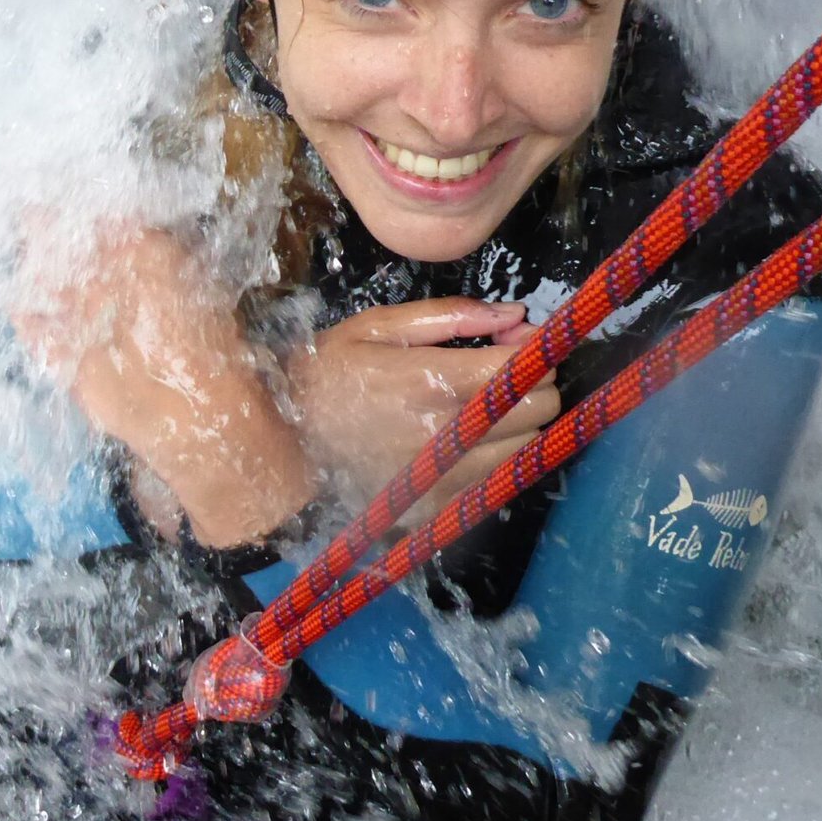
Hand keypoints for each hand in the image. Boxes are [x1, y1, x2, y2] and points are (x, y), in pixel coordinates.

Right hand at [284, 298, 558, 520]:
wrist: (284, 437)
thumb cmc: (329, 370)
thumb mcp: (378, 326)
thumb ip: (450, 317)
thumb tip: (515, 316)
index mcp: (430, 381)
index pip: (521, 373)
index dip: (533, 352)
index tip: (519, 342)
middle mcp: (444, 434)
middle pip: (537, 413)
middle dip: (534, 385)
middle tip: (506, 372)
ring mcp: (442, 475)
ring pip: (525, 449)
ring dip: (520, 423)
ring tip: (486, 405)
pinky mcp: (436, 504)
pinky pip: (495, 480)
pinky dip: (496, 456)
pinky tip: (468, 439)